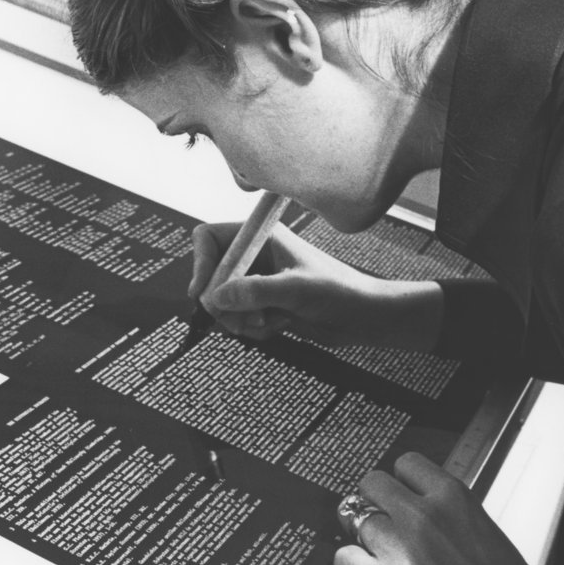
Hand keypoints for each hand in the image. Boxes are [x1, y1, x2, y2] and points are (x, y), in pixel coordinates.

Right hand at [187, 222, 442, 348]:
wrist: (363, 317)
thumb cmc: (338, 292)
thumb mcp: (296, 290)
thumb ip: (255, 291)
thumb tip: (215, 298)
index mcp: (262, 236)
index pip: (210, 237)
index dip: (200, 263)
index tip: (204, 294)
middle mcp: (255, 255)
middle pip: (211, 275)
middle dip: (224, 302)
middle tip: (242, 319)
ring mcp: (258, 280)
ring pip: (223, 302)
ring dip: (240, 319)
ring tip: (269, 322)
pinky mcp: (264, 303)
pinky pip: (238, 318)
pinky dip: (253, 328)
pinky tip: (279, 326)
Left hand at [335, 453, 563, 564]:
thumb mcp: (487, 536)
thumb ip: (451, 521)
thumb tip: (423, 520)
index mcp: (455, 498)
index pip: (407, 464)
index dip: (401, 483)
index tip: (400, 496)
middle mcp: (425, 515)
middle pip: (373, 484)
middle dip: (375, 503)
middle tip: (382, 525)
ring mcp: (403, 548)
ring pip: (357, 520)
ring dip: (365, 538)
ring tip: (380, 558)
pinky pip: (346, 560)